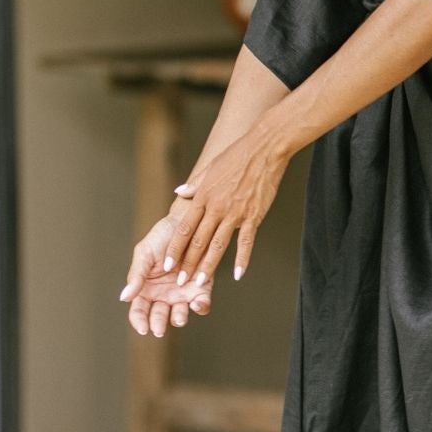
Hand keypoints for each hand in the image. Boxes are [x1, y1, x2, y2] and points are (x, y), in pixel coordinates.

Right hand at [118, 210, 213, 337]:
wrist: (188, 222)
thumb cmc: (162, 237)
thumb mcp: (144, 253)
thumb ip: (136, 275)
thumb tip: (124, 297)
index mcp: (146, 288)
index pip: (139, 310)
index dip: (139, 321)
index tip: (142, 328)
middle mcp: (163, 295)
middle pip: (158, 316)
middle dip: (158, 324)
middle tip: (159, 329)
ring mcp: (182, 293)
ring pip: (179, 314)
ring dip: (178, 319)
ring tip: (178, 318)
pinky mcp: (201, 289)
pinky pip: (201, 304)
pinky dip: (200, 307)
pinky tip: (196, 304)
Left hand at [159, 126, 289, 290]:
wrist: (264, 148)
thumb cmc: (237, 155)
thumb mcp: (211, 168)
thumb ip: (195, 184)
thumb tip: (179, 192)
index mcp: (203, 196)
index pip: (184, 228)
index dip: (175, 248)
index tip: (167, 264)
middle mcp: (216, 207)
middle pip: (198, 241)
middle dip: (187, 263)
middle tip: (180, 282)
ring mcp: (235, 213)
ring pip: (218, 245)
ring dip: (208, 266)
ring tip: (200, 282)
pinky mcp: (253, 216)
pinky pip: (246, 242)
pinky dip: (242, 259)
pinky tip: (238, 274)